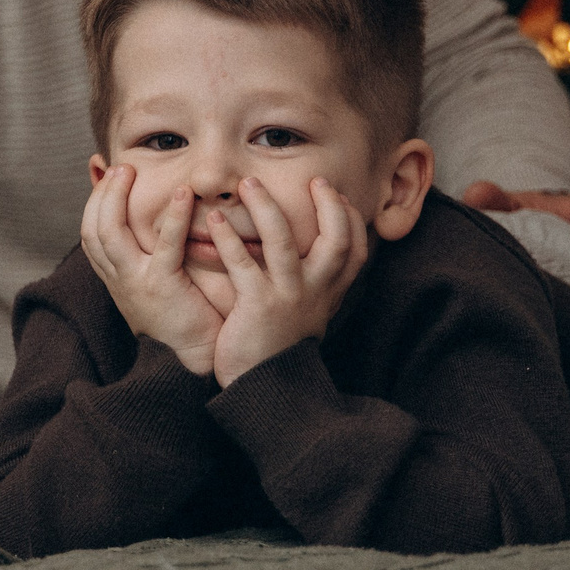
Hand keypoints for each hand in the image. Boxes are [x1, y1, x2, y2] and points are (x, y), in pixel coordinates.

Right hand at [80, 164, 222, 374]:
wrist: (196, 353)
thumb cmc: (180, 310)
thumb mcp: (151, 276)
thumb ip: (142, 245)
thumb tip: (139, 220)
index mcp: (115, 277)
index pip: (89, 233)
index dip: (95, 201)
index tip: (108, 175)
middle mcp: (118, 278)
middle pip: (92, 229)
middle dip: (102, 194)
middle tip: (120, 168)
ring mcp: (136, 283)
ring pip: (110, 234)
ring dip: (118, 199)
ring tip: (132, 172)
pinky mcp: (162, 286)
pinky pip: (164, 246)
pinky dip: (172, 216)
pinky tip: (183, 194)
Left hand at [208, 176, 366, 388]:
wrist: (264, 389)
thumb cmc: (279, 347)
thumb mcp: (307, 316)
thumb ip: (314, 286)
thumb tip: (311, 252)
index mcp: (327, 294)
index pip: (355, 251)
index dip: (351, 220)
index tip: (337, 195)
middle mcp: (314, 292)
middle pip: (335, 241)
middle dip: (327, 206)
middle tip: (314, 180)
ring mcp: (287, 297)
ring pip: (283, 241)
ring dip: (265, 207)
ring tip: (248, 183)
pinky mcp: (257, 305)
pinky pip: (242, 263)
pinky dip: (227, 238)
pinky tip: (213, 220)